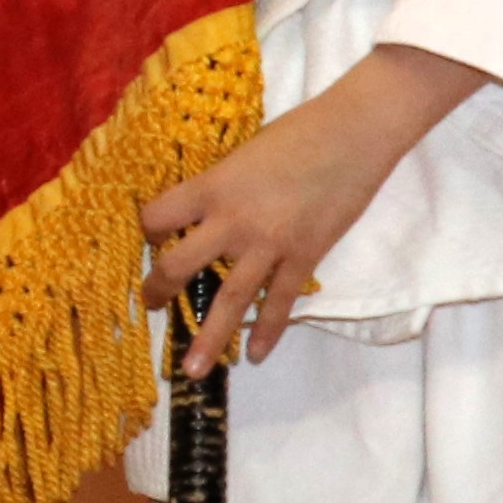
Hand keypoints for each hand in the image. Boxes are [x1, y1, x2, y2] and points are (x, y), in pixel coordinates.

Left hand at [133, 47, 484, 367]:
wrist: (354, 133)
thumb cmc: (298, 132)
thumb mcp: (242, 154)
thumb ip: (221, 187)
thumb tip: (204, 212)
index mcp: (212, 186)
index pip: (157, 217)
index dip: (147, 228)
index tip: (150, 235)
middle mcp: (232, 221)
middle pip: (178, 266)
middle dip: (159, 290)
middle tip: (152, 305)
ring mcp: (269, 245)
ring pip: (229, 301)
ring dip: (209, 339)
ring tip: (193, 371)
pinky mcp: (304, 258)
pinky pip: (279, 304)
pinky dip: (267, 332)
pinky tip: (255, 355)